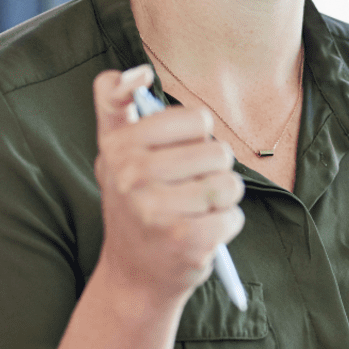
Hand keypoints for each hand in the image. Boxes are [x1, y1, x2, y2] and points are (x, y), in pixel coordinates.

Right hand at [91, 65, 245, 308]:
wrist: (133, 276)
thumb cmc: (134, 203)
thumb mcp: (114, 150)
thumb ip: (116, 102)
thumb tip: (139, 71)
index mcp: (119, 146)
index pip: (196, 119)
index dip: (197, 136)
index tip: (173, 153)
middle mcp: (131, 175)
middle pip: (218, 151)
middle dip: (212, 171)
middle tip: (184, 191)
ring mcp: (156, 209)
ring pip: (230, 183)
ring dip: (222, 199)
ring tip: (194, 212)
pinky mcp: (184, 240)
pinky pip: (234, 216)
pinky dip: (226, 226)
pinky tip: (201, 234)